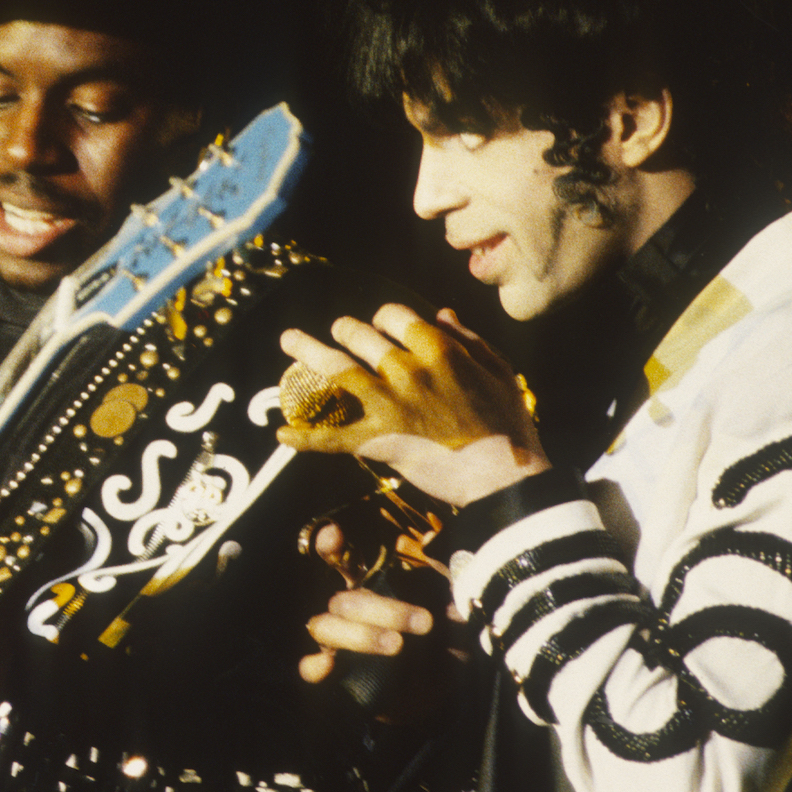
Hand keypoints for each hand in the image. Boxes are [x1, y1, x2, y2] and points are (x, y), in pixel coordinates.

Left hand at [277, 303, 548, 505]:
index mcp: (439, 350)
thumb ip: (469, 340)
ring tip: (289, 341)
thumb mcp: (499, 372)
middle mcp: (408, 369)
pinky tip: (282, 433)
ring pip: (337, 370)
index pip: (395, 316)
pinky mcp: (378, 440)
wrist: (505, 478)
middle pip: (362, 337)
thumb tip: (442, 313)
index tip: (381, 324)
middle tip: (337, 329)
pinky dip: (305, 437)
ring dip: (308, 351)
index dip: (384, 317)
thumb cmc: (509, 427)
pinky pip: (333, 437)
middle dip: (345, 330)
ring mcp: (390, 404)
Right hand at [299, 521, 461, 722]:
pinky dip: (315, 666)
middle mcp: (347, 615)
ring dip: (361, 635)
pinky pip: (308, 669)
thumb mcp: (449, 606)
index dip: (329, 548)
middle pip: (344, 601)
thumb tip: (427, 541)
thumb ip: (443, 573)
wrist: (444, 694)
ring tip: (397, 646)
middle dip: (382, 609)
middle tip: (424, 624)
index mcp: (368, 591)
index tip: (334, 535)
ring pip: (325, 628)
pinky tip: (331, 665)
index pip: (339, 562)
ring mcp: (337, 645)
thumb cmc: (442, 644)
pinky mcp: (334, 677)